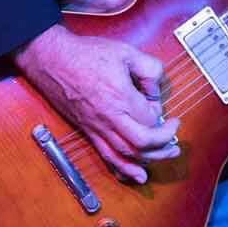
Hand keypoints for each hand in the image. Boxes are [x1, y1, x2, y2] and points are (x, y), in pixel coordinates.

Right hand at [14, 23, 180, 182]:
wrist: (52, 60)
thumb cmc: (86, 54)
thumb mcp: (125, 51)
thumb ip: (148, 67)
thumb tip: (156, 88)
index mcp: (120, 96)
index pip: (150, 118)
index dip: (161, 116)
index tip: (161, 107)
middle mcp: (109, 117)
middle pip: (142, 143)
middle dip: (163, 145)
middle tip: (175, 141)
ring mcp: (97, 127)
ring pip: (126, 154)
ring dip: (149, 160)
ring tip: (164, 156)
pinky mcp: (88, 131)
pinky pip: (107, 156)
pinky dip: (123, 169)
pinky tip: (136, 175)